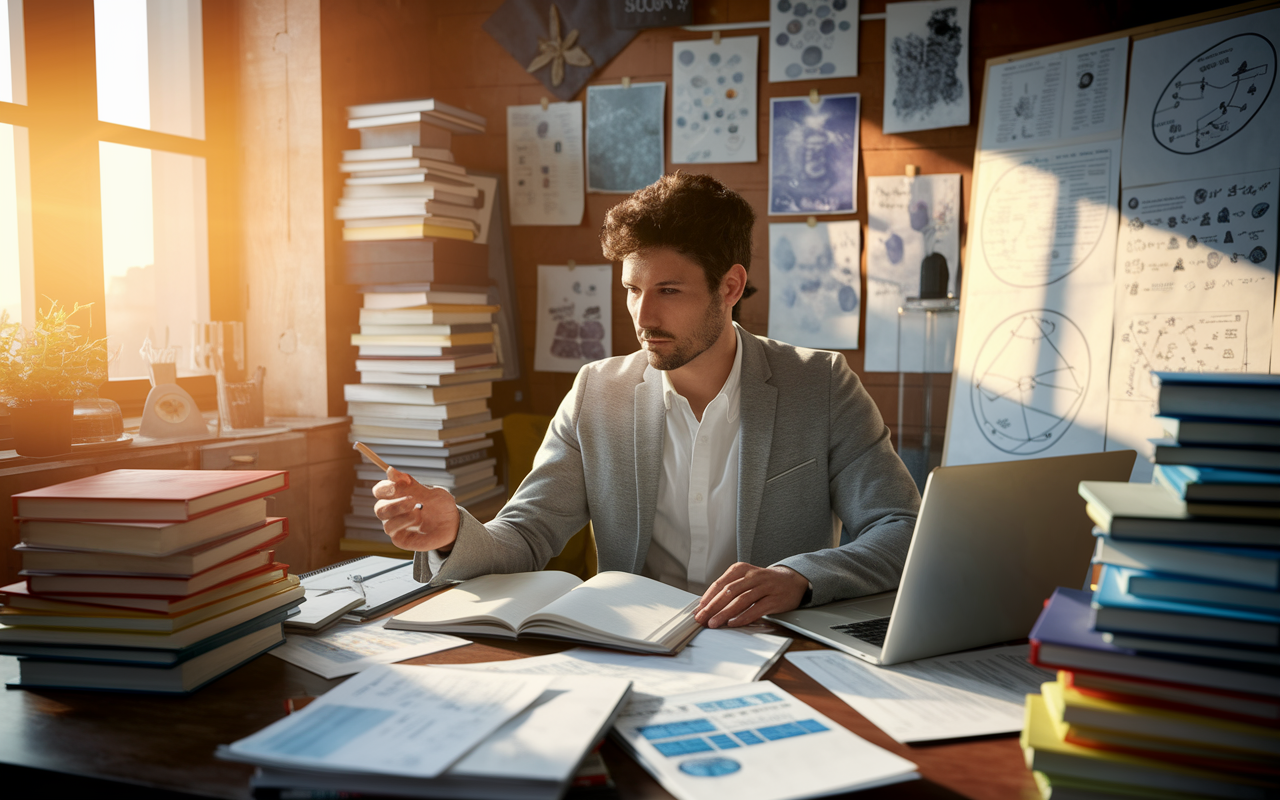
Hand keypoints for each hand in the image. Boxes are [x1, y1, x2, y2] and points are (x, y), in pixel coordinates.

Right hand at [372, 467, 460, 551]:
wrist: (453, 525)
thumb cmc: (441, 507)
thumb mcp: (431, 493)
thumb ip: (412, 485)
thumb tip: (390, 470)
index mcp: (397, 497)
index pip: (380, 490)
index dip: (386, 486)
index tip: (403, 482)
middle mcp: (392, 512)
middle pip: (379, 506)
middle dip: (393, 500)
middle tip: (411, 498)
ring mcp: (395, 525)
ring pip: (383, 517)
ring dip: (399, 509)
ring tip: (418, 508)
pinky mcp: (398, 538)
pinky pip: (391, 529)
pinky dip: (403, 522)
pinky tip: (418, 519)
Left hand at [695, 563, 809, 627]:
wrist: (792, 580)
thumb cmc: (764, 582)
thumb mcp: (746, 578)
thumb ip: (730, 588)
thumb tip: (708, 605)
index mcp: (742, 569)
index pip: (721, 583)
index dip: (708, 597)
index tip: (698, 609)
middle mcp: (752, 576)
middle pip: (728, 592)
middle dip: (712, 606)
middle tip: (701, 618)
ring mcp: (764, 587)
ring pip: (741, 600)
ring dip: (725, 613)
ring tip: (714, 623)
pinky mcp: (774, 599)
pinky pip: (756, 609)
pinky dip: (743, 617)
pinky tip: (733, 623)